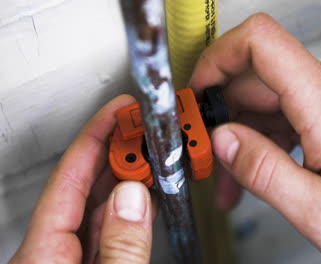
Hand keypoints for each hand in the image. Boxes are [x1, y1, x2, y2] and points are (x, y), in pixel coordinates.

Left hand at [10, 95, 155, 263]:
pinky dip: (130, 209)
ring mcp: (68, 261)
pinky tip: (147, 196)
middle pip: (83, 186)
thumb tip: (134, 199)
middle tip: (141, 127)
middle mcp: (51, 254)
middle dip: (116, 152)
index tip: (117, 111)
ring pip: (98, 207)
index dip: (95, 137)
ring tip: (152, 157)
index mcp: (43, 257)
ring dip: (128, 180)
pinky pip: (107, 229)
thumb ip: (122, 246)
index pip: (66, 178)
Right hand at [190, 13, 320, 262]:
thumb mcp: (318, 210)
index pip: (259, 41)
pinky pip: (291, 114)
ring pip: (270, 101)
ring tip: (233, 182)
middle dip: (222, 119)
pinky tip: (260, 173)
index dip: (217, 58)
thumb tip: (223, 140)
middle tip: (208, 159)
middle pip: (256, 79)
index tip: (196, 92)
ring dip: (244, 138)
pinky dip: (268, 141)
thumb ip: (262, 170)